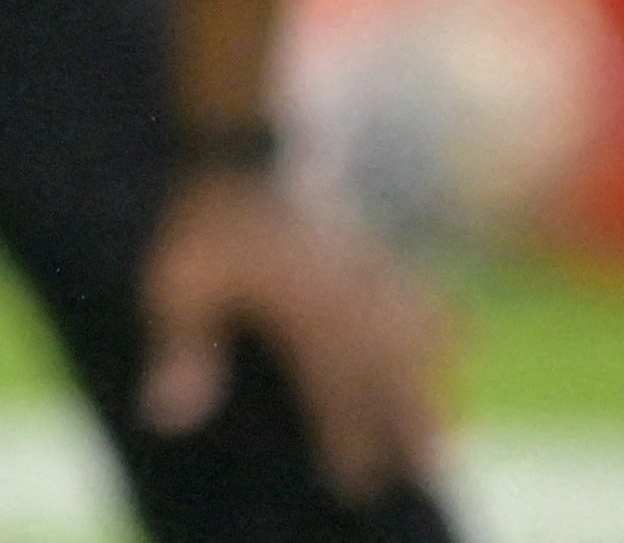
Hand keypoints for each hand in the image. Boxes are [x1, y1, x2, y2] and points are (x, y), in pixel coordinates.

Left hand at [139, 165, 448, 503]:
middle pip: (388, 376)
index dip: (347, 442)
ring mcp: (373, 266)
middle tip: (411, 472)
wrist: (242, 140)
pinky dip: (442, 325)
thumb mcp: (177, 283)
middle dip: (401, 429)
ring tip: (438, 442)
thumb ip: (183, 353)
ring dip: (429, 391)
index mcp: (307, 314)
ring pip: (416, 342)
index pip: (337, 394)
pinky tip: (457, 346)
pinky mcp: (380, 240)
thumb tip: (166, 418)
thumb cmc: (205, 219)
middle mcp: (351, 296)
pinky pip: (423, 293)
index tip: (351, 482)